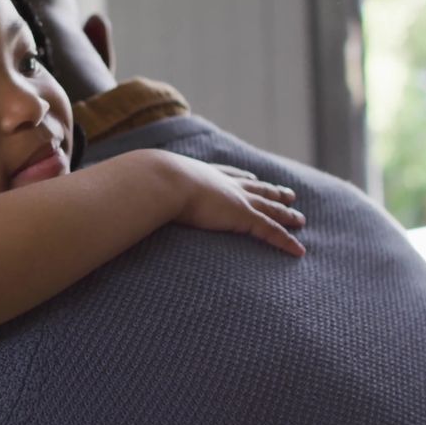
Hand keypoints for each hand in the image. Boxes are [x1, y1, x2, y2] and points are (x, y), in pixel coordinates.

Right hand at [157, 153, 305, 256]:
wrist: (162, 180)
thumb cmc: (152, 183)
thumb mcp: (151, 186)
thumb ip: (146, 194)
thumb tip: (126, 198)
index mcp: (205, 175)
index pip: (231, 175)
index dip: (244, 177)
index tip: (254, 177)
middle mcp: (225, 184)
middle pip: (257, 189)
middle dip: (273, 191)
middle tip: (289, 193)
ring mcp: (236, 200)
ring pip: (270, 208)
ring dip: (287, 214)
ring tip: (300, 218)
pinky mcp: (243, 217)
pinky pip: (271, 231)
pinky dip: (286, 240)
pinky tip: (298, 249)